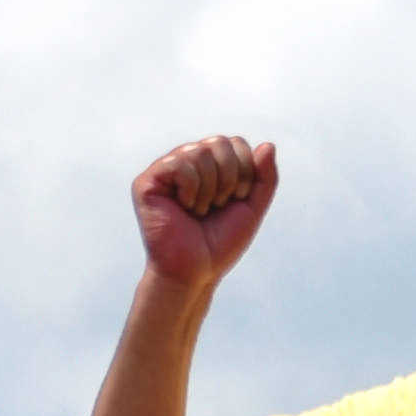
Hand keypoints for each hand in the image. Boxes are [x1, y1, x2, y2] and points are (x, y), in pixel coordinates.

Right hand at [129, 134, 278, 288]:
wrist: (195, 272)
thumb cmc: (219, 243)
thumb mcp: (251, 208)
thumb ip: (265, 178)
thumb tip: (268, 144)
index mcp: (208, 165)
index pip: (235, 142)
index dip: (245, 170)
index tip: (235, 199)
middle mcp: (186, 162)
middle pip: (219, 142)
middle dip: (229, 178)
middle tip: (217, 206)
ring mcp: (165, 171)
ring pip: (199, 152)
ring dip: (209, 189)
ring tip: (199, 211)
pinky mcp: (146, 183)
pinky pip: (179, 164)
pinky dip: (191, 189)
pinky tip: (184, 207)